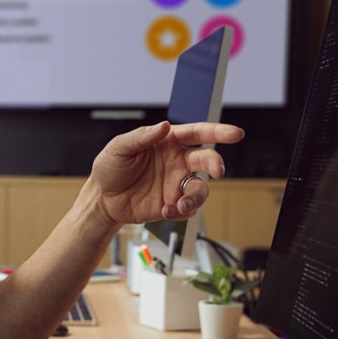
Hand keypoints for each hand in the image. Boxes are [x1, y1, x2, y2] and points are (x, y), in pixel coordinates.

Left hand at [90, 121, 243, 223]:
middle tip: (217, 171)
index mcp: (167, 142)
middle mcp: (177, 162)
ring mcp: (176, 184)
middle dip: (216, 164)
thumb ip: (141, 137)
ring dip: (196, 197)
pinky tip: (166, 211)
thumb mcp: (120, 148)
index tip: (235, 133)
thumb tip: (163, 126)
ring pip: (201, 189)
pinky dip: (182, 212)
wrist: (103, 200)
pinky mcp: (173, 204)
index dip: (217, 131)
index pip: (196, 133)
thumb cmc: (110, 169)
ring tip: (180, 204)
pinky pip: (189, 208)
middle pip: (207, 159)